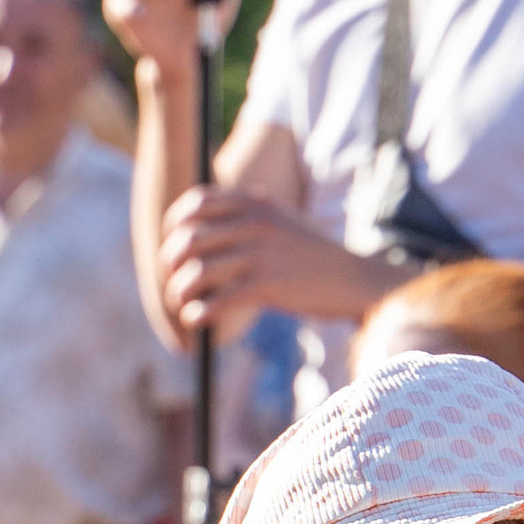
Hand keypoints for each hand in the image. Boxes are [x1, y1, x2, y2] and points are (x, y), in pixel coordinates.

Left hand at [154, 183, 371, 340]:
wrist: (353, 278)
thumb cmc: (311, 256)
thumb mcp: (279, 222)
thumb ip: (245, 218)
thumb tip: (198, 233)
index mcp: (254, 202)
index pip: (195, 204)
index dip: (174, 227)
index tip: (172, 247)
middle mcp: (254, 223)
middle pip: (189, 240)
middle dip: (171, 264)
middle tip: (173, 281)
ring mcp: (260, 254)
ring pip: (197, 273)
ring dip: (180, 293)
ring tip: (181, 305)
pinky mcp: (267, 287)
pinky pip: (217, 302)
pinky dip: (199, 315)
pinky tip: (196, 321)